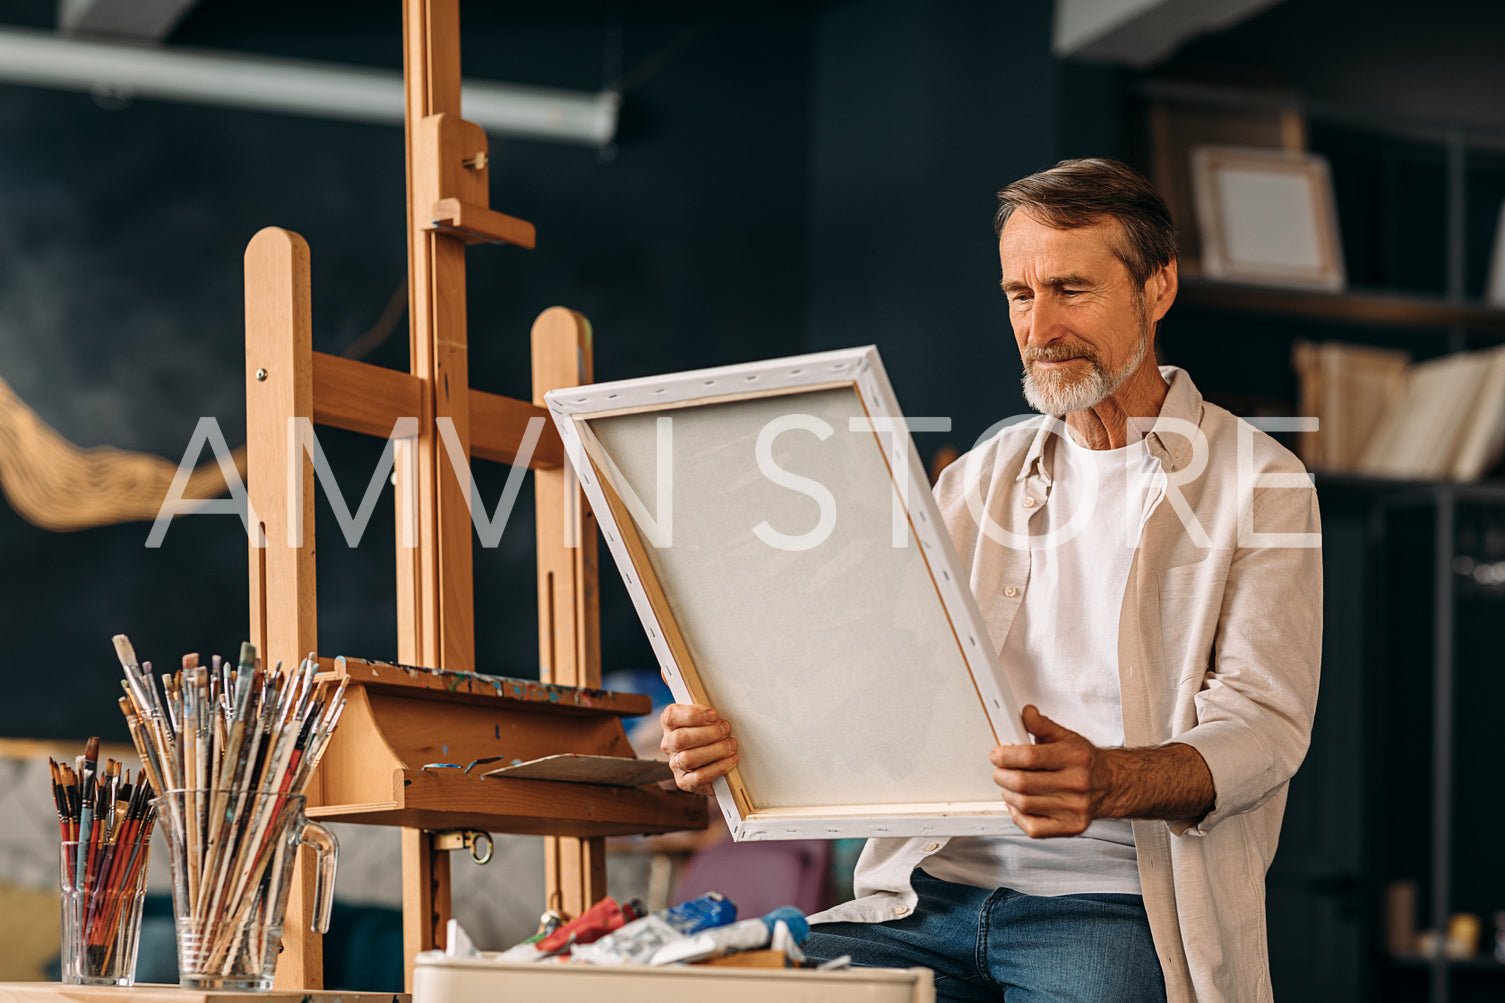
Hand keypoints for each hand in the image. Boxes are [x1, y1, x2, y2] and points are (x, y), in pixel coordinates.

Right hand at [660, 703, 737, 796]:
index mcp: (671, 723)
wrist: (716, 761)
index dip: (693, 715)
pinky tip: (731, 760)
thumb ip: (695, 696)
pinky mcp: (685, 782)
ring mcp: (675, 764)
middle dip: (708, 733)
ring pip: (689, 758)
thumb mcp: (706, 713)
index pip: (672, 716)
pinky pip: (699, 777)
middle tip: (726, 729)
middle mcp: (669, 744)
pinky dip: (718, 768)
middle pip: (680, 739)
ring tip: (731, 745)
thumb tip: (673, 672)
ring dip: (714, 751)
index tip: (714, 714)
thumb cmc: (711, 732)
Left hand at [990, 705, 1216, 836]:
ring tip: (1010, 785)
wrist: (1109, 784)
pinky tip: (1020, 804)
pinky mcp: (1072, 827)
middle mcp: (1078, 784)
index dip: (1005, 755)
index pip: (1029, 756)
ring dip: (1007, 794)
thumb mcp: (1066, 737)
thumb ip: (1042, 725)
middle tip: (999, 770)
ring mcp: (1075, 809)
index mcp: (1075, 757)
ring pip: (1023, 804)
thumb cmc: (1084, 762)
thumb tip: (1026, 714)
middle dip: (1001, 775)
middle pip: (1022, 783)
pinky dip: (1018, 815)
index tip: (996, 755)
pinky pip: (1033, 827)